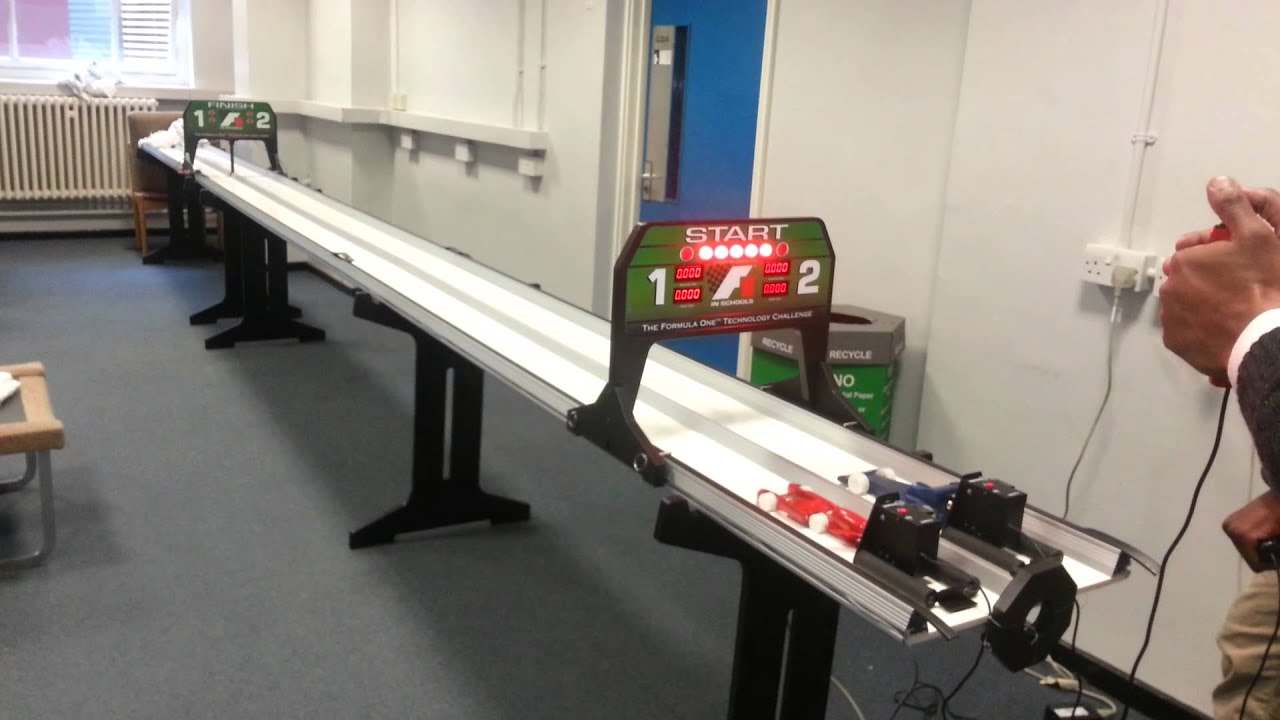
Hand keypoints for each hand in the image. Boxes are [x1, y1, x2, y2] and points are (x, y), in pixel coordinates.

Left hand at [1160, 178, 1279, 379]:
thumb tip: (1217, 183)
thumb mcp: (1256, 236)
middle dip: (1206, 281)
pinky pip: (1184, 331)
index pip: (1194, 255)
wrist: (1264, 338)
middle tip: (1236, 290)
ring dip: (1200, 305)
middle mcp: (1170, 289)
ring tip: (1230, 310)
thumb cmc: (1262, 288)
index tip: (1236, 267)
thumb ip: (1233, 207)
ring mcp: (1171, 317)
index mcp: (1184, 262)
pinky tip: (1221, 328)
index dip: (1216, 258)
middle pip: (1188, 280)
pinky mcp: (1176, 343)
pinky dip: (1198, 329)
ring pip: (1185, 305)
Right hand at [1223, 490, 1279, 570]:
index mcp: (1243, 536)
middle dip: (1261, 554)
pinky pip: (1240, 539)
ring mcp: (1229, 525)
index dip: (1269, 563)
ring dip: (1255, 546)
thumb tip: (1275, 564)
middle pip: (1247, 557)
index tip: (1277, 555)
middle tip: (1273, 542)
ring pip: (1243, 548)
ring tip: (1267, 535)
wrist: (1279, 493)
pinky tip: (1259, 530)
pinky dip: (1249, 539)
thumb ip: (1277, 552)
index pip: (1255, 565)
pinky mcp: (1229, 521)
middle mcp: (1231, 531)